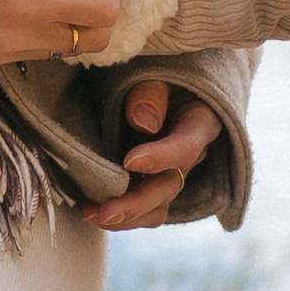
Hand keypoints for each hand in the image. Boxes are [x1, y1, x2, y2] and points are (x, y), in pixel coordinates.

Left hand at [81, 78, 222, 229]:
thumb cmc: (157, 75)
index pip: (186, 146)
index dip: (161, 158)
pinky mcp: (152, 183)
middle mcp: (189, 156)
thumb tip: (143, 123)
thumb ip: (151, 93)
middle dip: (137, 203)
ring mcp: (171, 173)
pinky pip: (143, 210)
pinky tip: (91, 212)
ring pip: (157, 207)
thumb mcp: (158, 73)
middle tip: (104, 211)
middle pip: (170, 186)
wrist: (159, 84)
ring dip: (126, 217)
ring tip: (91, 215)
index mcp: (198, 123)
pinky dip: (120, 216)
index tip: (130, 161)